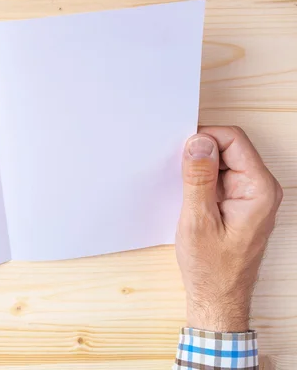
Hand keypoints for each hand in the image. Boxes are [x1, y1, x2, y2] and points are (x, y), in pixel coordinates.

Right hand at [176, 126, 281, 332]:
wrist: (217, 298)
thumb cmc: (212, 269)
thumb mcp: (198, 221)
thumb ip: (198, 178)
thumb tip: (197, 142)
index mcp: (258, 190)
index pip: (234, 140)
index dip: (205, 139)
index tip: (181, 150)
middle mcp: (260, 189)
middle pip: (230, 148)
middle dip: (201, 153)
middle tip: (178, 171)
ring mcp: (251, 196)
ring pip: (223, 162)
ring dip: (200, 168)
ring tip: (182, 188)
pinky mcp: (239, 203)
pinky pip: (220, 178)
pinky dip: (201, 180)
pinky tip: (188, 196)